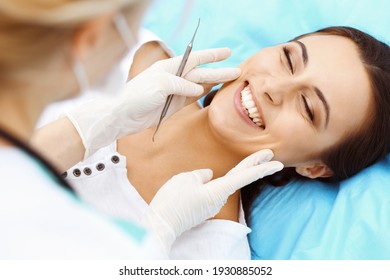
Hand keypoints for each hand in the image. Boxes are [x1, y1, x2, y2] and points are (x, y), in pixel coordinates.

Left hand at [65, 48, 239, 157]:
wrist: (125, 116)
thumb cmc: (137, 96)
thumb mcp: (159, 85)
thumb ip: (181, 85)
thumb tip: (198, 89)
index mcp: (169, 67)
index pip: (194, 58)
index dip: (211, 56)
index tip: (227, 52)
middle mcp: (174, 77)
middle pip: (201, 73)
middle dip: (219, 71)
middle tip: (238, 70)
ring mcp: (176, 92)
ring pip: (200, 85)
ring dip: (215, 83)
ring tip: (231, 80)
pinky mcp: (175, 105)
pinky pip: (194, 97)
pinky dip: (204, 94)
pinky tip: (215, 91)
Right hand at [141, 149, 283, 255]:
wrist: (161, 224)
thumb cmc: (173, 200)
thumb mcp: (186, 179)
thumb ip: (201, 175)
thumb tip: (208, 176)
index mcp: (218, 190)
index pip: (244, 175)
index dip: (260, 166)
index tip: (277, 162)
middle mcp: (219, 198)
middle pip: (240, 178)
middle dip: (256, 165)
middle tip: (270, 154)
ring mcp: (211, 205)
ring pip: (220, 184)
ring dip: (225, 174)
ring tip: (201, 176)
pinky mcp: (202, 208)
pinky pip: (209, 190)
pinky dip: (209, 184)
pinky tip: (196, 184)